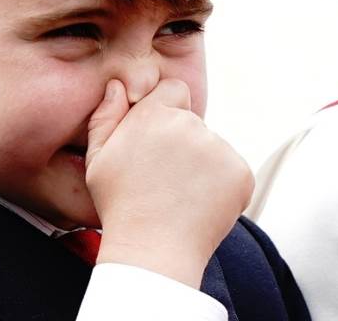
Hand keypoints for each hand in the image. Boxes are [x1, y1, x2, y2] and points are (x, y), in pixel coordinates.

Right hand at [84, 78, 253, 287]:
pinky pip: (232, 171)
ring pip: (213, 148)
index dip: (167, 111)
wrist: (153, 252)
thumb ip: (106, 116)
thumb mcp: (97, 160)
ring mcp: (219, 148)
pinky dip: (222, 186)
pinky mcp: (240, 172)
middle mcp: (190, 125)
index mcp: (154, 115)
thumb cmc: (121, 207)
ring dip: (202, 166)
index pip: (174, 90)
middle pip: (193, 122)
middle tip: (164, 179)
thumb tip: (118, 85)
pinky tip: (199, 206)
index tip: (158, 138)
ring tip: (179, 197)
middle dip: (182, 143)